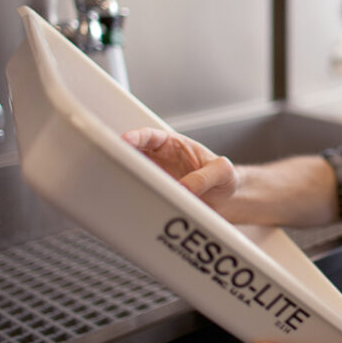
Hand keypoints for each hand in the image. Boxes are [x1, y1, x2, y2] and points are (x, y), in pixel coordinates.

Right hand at [122, 127, 237, 209]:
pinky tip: (136, 205)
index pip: (150, 137)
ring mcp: (155, 181)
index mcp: (173, 145)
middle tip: (117, 165)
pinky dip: (136, 201)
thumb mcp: (223, 171)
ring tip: (124, 186)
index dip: (136, 137)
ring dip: (126, 181)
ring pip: (133, 178)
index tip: (125, 140)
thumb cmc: (222, 178)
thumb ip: (205, 176)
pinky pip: (142, 199)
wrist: (224, 200)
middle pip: (133, 156)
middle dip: (121, 158)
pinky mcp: (155, 199)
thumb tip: (184, 188)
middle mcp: (159, 162)